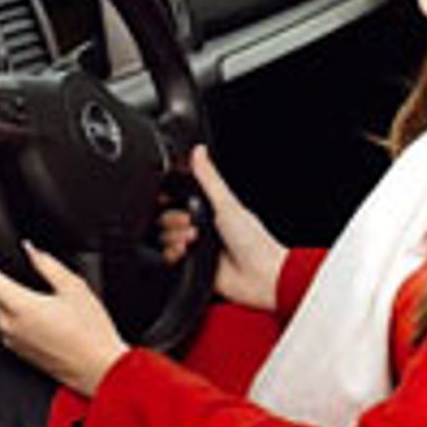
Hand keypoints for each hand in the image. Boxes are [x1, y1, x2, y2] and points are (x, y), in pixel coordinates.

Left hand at [0, 245, 127, 397]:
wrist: (99, 369)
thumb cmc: (91, 333)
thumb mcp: (74, 287)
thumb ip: (47, 264)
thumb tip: (31, 250)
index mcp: (20, 306)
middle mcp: (8, 325)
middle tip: (22, 275)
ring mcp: (11, 341)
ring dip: (5, 299)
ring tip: (35, 297)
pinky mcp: (17, 352)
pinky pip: (5, 327)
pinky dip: (14, 317)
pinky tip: (39, 316)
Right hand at [153, 145, 285, 311]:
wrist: (260, 275)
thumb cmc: (253, 240)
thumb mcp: (228, 203)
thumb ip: (209, 178)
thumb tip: (199, 151)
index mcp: (210, 210)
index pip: (177, 200)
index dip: (169, 200)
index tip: (168, 199)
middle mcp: (201, 228)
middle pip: (167, 219)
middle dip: (174, 221)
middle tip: (191, 224)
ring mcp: (196, 249)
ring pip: (165, 239)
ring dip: (173, 238)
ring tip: (192, 241)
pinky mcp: (192, 268)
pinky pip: (169, 260)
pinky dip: (171, 255)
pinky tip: (184, 254)